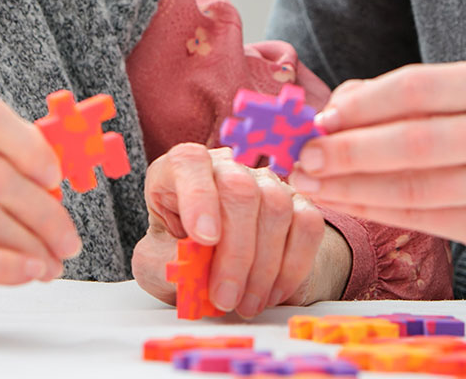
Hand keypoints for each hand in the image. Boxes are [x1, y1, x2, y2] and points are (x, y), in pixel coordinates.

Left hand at [132, 143, 348, 317]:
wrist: (218, 276)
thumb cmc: (181, 262)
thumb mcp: (158, 266)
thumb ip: (167, 261)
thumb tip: (190, 262)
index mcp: (179, 172)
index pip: (190, 162)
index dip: (199, 196)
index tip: (204, 239)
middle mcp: (225, 168)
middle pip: (240, 190)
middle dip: (235, 253)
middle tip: (224, 297)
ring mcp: (266, 182)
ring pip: (276, 208)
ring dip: (262, 268)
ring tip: (244, 303)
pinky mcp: (298, 203)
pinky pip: (307, 226)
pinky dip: (291, 267)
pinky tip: (270, 292)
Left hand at [289, 60, 465, 258]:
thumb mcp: (462, 93)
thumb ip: (396, 97)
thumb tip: (328, 114)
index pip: (417, 89)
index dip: (363, 104)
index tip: (320, 117)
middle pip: (414, 143)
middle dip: (349, 151)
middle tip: (305, 155)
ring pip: (413, 189)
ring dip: (351, 187)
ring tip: (310, 182)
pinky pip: (420, 219)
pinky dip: (373, 209)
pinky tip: (342, 200)